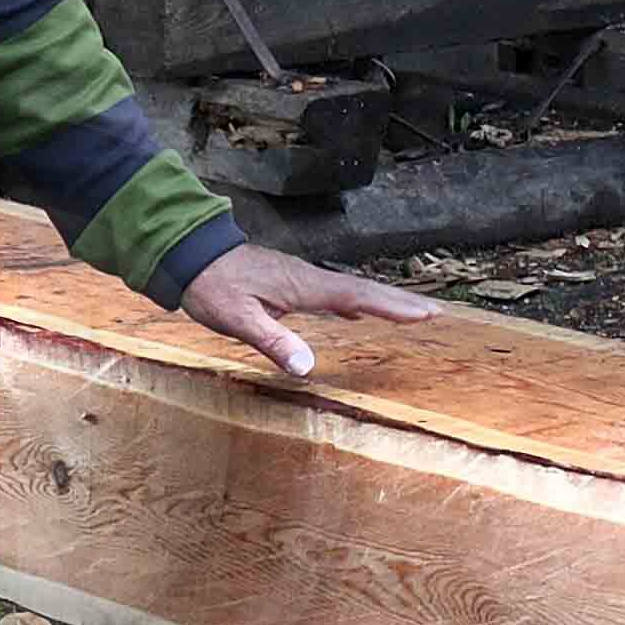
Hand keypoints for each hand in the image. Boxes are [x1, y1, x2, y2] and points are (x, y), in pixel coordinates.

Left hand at [179, 242, 438, 378]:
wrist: (190, 255)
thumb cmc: (213, 287)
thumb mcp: (239, 319)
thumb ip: (274, 342)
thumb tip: (309, 369)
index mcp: (303, 286)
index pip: (356, 297)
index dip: (391, 307)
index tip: (424, 314)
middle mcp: (309, 279)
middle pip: (362, 291)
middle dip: (399, 302)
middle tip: (434, 312)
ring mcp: (301, 279)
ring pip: (350, 290)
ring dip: (381, 301)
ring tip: (409, 312)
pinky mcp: (291, 282)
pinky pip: (333, 292)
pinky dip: (354, 301)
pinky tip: (356, 312)